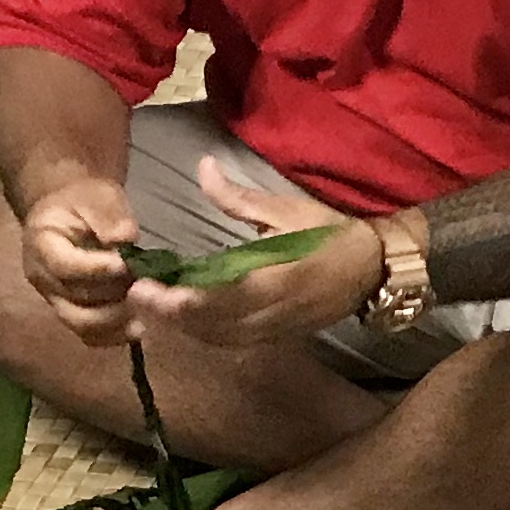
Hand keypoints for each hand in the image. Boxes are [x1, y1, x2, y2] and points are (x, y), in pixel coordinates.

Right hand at [21, 176, 143, 338]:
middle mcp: (43, 278)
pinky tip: (138, 326)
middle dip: (114, 297)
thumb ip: (109, 217)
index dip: (96, 269)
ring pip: (83, 324)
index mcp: (41, 244)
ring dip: (118, 320)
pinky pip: (90, 336)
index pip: (64, 266)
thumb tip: (124, 239)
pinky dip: (115, 335)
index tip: (126, 265)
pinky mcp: (72, 313)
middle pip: (76, 301)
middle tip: (144, 287)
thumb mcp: (97, 198)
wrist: (74, 214)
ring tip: (145, 308)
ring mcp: (55, 300)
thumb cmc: (85, 203)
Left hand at [120, 158, 377, 347]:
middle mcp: (272, 312)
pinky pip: (234, 342)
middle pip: (210, 325)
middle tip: (135, 296)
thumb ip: (238, 198)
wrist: (374, 267)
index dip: (176, 299)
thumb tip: (202, 168)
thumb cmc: (329, 232)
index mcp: (274, 279)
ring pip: (219, 338)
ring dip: (183, 328)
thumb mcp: (285, 209)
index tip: (145, 285)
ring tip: (152, 307)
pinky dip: (205, 334)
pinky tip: (186, 320)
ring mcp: (276, 328)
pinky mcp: (279, 335)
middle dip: (169, 315)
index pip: (215, 298)